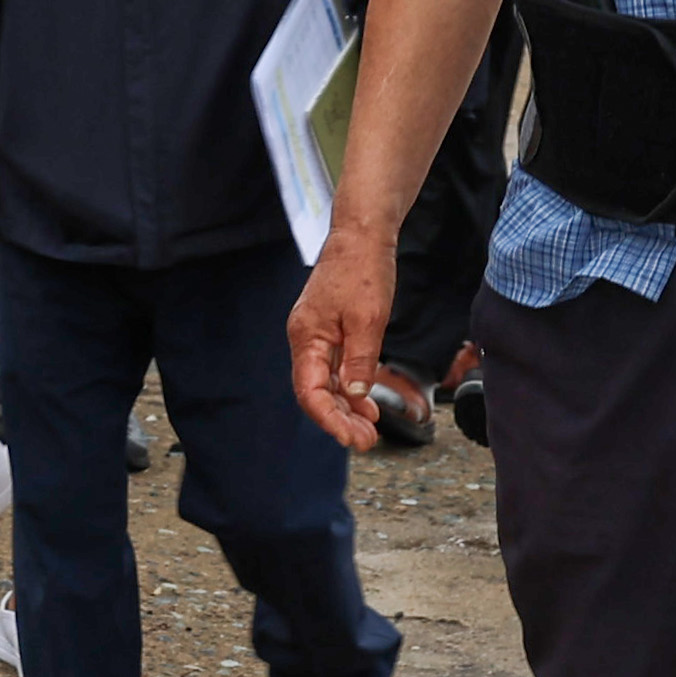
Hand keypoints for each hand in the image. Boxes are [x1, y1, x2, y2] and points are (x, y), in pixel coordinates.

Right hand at [283, 224, 399, 451]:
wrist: (362, 235)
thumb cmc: (363, 271)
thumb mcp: (368, 319)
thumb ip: (360, 361)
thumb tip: (354, 397)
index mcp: (307, 336)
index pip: (309, 391)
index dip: (330, 420)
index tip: (353, 439)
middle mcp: (305, 339)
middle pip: (315, 392)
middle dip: (339, 420)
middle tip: (367, 441)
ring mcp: (316, 336)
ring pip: (324, 384)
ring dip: (345, 409)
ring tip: (369, 428)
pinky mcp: (329, 331)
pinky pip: (333, 369)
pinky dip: (348, 389)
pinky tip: (365, 403)